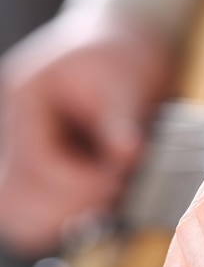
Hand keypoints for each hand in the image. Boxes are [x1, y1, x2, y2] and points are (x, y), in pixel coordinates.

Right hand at [0, 10, 172, 255]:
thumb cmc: (125, 57)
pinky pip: (34, 208)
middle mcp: (10, 127)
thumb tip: (128, 158)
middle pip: (13, 198)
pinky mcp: (39, 165)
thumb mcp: (129, 80)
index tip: (120, 184)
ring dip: (62, 219)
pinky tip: (98, 205)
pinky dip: (63, 216)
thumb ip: (123, 121)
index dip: (80, 185)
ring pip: (15, 213)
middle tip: (116, 199)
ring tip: (107, 203)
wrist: (124, 47)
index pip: (36, 164)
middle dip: (69, 207)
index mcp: (25, 97)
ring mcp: (19, 149)